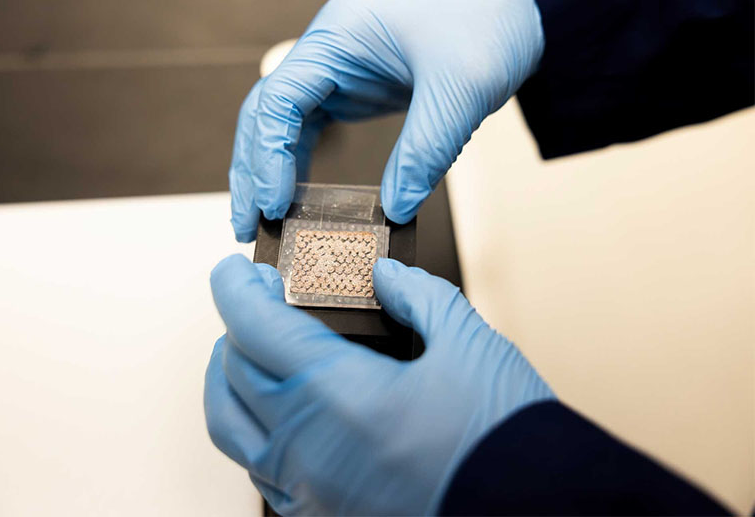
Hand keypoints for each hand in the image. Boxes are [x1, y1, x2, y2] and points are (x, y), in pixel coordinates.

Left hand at [204, 255, 553, 514]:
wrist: (533, 513)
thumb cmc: (500, 442)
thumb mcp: (468, 345)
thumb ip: (418, 296)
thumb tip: (386, 276)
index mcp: (337, 396)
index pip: (254, 329)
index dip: (236, 290)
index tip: (234, 271)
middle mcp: (308, 448)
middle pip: (232, 373)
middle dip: (236, 326)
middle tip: (256, 301)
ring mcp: (308, 490)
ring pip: (231, 426)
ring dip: (230, 379)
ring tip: (251, 352)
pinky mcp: (320, 516)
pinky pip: (259, 468)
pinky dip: (254, 427)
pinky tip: (281, 411)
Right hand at [230, 0, 543, 240]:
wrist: (517, 0)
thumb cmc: (488, 19)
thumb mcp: (459, 91)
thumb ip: (424, 153)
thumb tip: (395, 209)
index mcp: (338, 37)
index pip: (279, 99)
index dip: (268, 155)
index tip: (272, 203)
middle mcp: (328, 53)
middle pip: (267, 114)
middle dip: (253, 170)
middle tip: (246, 225)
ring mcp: (339, 71)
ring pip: (283, 125)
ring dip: (269, 171)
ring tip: (261, 220)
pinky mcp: (355, 89)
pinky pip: (313, 129)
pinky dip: (299, 163)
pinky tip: (297, 196)